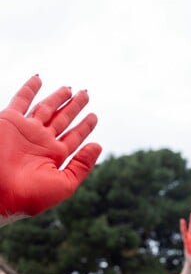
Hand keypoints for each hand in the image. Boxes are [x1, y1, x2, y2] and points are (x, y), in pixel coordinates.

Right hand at [0, 75, 101, 221]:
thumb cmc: (30, 195)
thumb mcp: (65, 184)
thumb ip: (82, 165)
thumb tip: (98, 146)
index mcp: (55, 156)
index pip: (74, 136)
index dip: (85, 125)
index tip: (94, 116)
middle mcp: (42, 141)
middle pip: (63, 119)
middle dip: (75, 107)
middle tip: (86, 94)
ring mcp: (27, 130)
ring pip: (46, 108)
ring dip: (58, 97)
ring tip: (71, 88)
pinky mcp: (10, 121)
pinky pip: (21, 100)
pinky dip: (29, 88)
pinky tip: (39, 78)